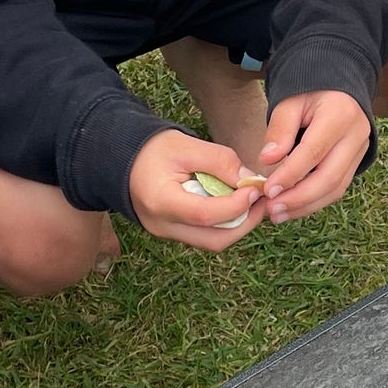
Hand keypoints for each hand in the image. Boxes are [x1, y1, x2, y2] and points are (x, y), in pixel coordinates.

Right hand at [128, 127, 265, 250]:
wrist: (124, 160)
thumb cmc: (153, 149)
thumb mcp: (187, 145)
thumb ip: (220, 162)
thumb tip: (251, 182)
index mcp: (160, 201)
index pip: (206, 214)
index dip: (237, 205)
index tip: (256, 188)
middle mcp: (162, 225)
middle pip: (215, 239)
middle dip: (245, 222)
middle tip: (262, 201)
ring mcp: (167, 234)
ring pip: (213, 242)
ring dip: (238, 225)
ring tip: (252, 202)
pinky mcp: (173, 233)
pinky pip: (206, 236)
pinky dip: (225, 224)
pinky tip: (236, 205)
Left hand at [258, 91, 371, 222]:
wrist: (337, 88)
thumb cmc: (309, 92)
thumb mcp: (290, 102)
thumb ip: (280, 129)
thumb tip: (268, 160)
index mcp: (340, 115)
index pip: (313, 152)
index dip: (290, 174)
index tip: (267, 190)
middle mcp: (356, 136)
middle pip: (329, 177)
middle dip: (299, 198)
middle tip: (272, 210)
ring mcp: (360, 151)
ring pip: (336, 188)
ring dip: (306, 205)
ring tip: (278, 214)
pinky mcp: (357, 163)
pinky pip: (338, 188)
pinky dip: (314, 201)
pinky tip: (293, 207)